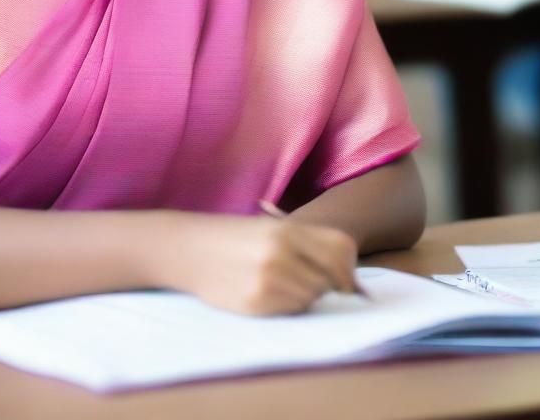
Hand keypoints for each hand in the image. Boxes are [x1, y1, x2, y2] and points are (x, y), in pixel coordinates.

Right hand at [158, 212, 358, 315]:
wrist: (187, 248)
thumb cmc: (233, 237)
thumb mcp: (270, 227)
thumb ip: (309, 246)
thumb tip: (351, 282)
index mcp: (287, 230)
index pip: (341, 250)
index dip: (347, 268)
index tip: (342, 278)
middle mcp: (281, 253)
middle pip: (329, 279)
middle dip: (324, 284)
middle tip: (302, 278)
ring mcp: (268, 280)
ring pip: (310, 298)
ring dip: (303, 296)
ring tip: (277, 282)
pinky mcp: (256, 303)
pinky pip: (289, 311)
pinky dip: (284, 306)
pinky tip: (264, 291)